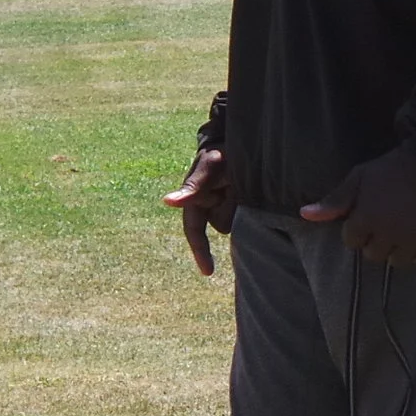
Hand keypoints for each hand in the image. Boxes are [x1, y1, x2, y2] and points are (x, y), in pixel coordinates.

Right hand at [163, 147, 235, 277]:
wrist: (236, 143)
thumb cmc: (218, 154)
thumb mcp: (207, 169)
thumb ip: (191, 188)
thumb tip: (166, 201)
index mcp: (196, 201)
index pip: (194, 232)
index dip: (200, 252)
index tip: (208, 272)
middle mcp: (210, 206)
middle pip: (222, 224)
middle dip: (229, 208)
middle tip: (232, 184)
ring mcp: (226, 205)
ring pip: (236, 219)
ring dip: (239, 202)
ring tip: (239, 180)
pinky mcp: (242, 205)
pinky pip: (248, 215)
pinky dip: (248, 202)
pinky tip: (246, 187)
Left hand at [301, 147, 415, 267]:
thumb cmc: (393, 168)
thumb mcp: (360, 177)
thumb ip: (334, 200)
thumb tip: (304, 215)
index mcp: (365, 218)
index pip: (351, 240)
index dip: (358, 229)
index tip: (369, 217)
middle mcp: (386, 234)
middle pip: (372, 255)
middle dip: (376, 242)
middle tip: (388, 224)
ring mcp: (411, 241)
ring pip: (396, 263)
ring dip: (397, 250)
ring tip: (404, 233)